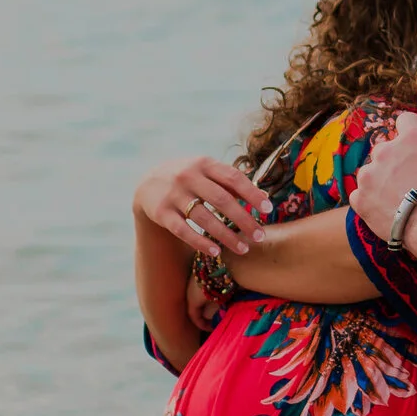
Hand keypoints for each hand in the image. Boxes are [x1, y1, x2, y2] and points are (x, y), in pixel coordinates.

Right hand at [135, 150, 270, 266]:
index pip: (233, 178)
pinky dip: (200, 242)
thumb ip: (232, 183)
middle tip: (259, 236)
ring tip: (243, 249)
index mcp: (204, 164)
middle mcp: (188, 176)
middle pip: (221, 200)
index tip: (267, 210)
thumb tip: (264, 198)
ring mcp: (173, 194)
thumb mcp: (207, 173)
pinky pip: (183, 230)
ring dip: (226, 235)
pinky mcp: (161, 213)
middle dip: (243, 219)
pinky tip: (216, 251)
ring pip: (203, 218)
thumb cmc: (190, 179)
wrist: (148, 184)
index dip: (251, 194)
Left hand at [348, 117, 416, 248]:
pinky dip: (369, 203)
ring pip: (371, 172)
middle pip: (386, 148)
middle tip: (412, 181)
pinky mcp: (359, 198)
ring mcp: (369, 174)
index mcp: (412, 138)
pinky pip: (359, 195)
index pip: (406, 120)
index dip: (412, 131)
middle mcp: (386, 150)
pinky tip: (386, 213)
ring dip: (381, 182)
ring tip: (399, 200)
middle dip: (395, 161)